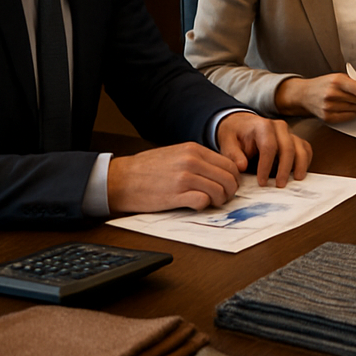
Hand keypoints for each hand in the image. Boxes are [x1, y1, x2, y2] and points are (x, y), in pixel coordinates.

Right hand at [107, 143, 241, 211]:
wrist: (121, 179)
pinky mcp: (176, 194)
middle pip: (229, 178)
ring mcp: (184, 178)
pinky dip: (204, 205)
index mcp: (193, 150)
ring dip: (219, 201)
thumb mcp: (176, 154)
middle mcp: (191, 161)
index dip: (233, 179)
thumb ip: (198, 160)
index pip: (229, 164)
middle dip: (230, 191)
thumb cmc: (147, 169)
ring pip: (219, 190)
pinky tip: (195, 205)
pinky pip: (203, 201)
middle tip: (222, 198)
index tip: (228, 187)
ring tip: (210, 203)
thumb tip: (219, 172)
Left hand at [217, 111, 312, 186]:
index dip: (266, 166)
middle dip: (285, 168)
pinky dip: (305, 161)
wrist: (241, 125)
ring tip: (296, 180)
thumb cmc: (235, 135)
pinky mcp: (295, 139)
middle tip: (279, 185)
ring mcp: (289, 133)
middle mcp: (279, 127)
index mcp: (262, 126)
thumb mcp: (227, 142)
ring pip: (300, 148)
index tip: (262, 182)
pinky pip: (305, 149)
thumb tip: (242, 167)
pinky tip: (299, 173)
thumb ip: (233, 155)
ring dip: (300, 165)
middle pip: (288, 148)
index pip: (268, 147)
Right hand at [274, 73, 355, 123]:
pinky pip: (348, 117)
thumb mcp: (339, 77)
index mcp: (337, 81)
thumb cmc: (324, 84)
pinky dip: (351, 114)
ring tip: (352, 102)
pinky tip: (347, 108)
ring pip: (355, 110)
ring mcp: (329, 107)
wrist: (304, 94)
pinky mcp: (327, 117)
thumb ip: (355, 84)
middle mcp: (332, 94)